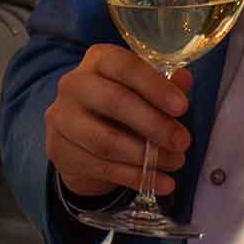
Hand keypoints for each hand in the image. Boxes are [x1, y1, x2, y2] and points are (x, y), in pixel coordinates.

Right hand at [45, 43, 192, 198]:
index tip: (182, 108)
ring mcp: (61, 118)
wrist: (81, 136)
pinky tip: (160, 183)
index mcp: (99, 59)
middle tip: (183, 142)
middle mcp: (74, 83)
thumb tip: (184, 79)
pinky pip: (100, 168)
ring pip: (105, 141)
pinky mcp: (58, 150)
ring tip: (176, 163)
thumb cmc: (121, 104)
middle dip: (154, 125)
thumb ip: (164, 84)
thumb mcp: (143, 89)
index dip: (155, 87)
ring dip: (145, 157)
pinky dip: (135, 178)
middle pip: (114, 102)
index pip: (126, 67)